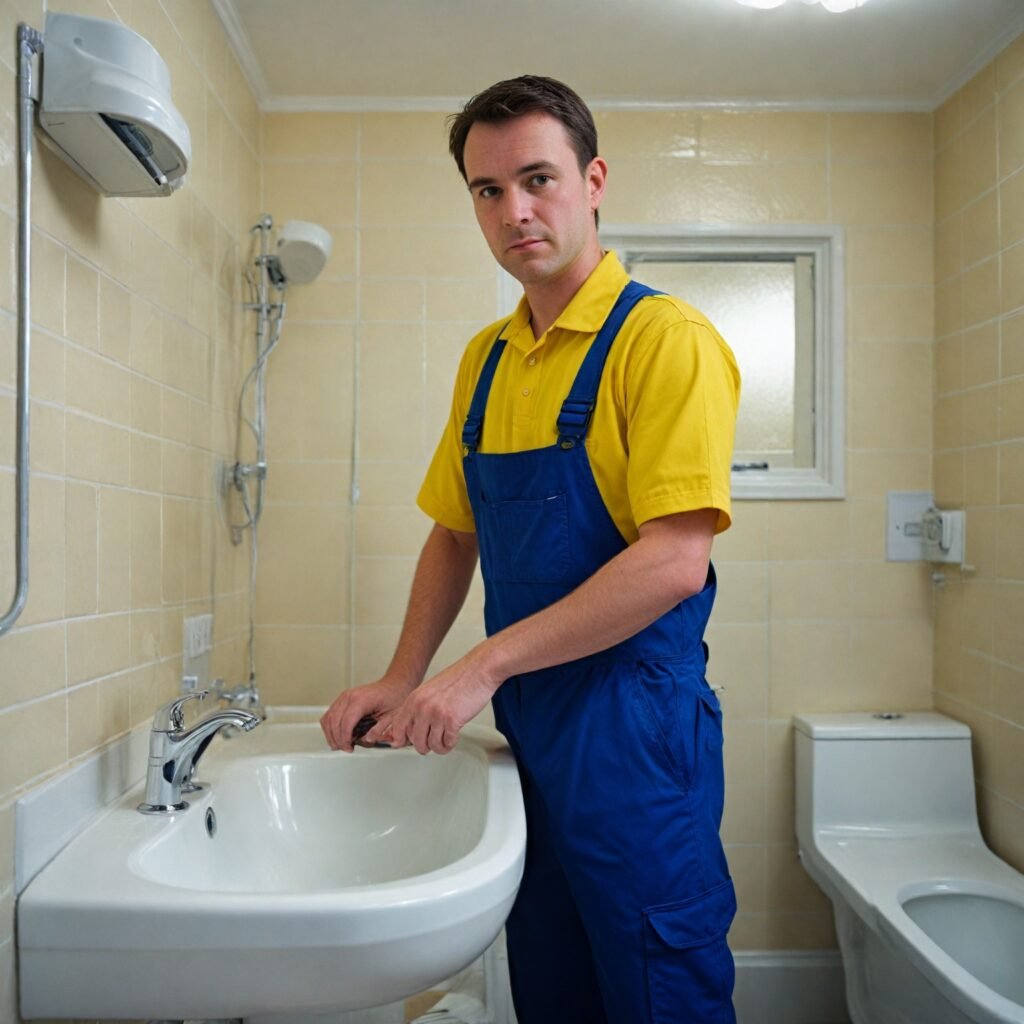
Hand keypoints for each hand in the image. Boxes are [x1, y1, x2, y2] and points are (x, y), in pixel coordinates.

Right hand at [320, 676, 416, 751]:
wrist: (394, 685)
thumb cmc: (394, 699)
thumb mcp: (393, 717)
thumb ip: (379, 730)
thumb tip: (366, 741)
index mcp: (362, 700)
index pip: (346, 722)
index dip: (345, 738)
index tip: (349, 749)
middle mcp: (349, 696)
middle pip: (334, 721)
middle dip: (338, 739)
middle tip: (346, 749)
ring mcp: (344, 697)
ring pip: (328, 719)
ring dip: (331, 735)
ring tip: (341, 745)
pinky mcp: (341, 700)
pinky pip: (329, 715)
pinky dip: (330, 728)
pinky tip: (338, 736)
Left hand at [371, 651, 500, 754]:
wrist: (479, 670)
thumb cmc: (460, 678)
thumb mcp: (431, 689)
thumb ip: (420, 706)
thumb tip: (413, 727)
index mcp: (415, 698)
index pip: (398, 727)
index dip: (400, 738)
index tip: (403, 744)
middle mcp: (422, 707)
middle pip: (415, 741)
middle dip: (424, 746)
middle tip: (431, 743)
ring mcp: (436, 714)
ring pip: (431, 745)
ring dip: (439, 746)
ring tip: (444, 741)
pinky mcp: (452, 720)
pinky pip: (446, 744)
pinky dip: (450, 744)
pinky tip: (453, 738)